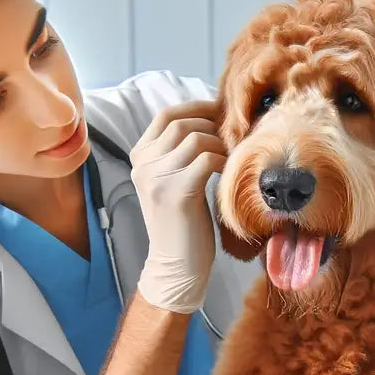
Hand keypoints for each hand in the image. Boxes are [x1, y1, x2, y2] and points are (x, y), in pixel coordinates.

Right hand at [130, 99, 225, 312]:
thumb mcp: (173, 180)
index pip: (166, 115)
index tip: (220, 112)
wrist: (176, 266)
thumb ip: (180, 151)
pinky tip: (229, 173)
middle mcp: (143, 164)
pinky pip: (206, 159)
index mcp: (139, 157)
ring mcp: (156, 177)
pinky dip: (224, 161)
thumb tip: (211, 118)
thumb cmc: (183, 223)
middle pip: (182, 123)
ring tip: (233, 157)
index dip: (196, 108)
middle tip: (234, 137)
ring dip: (221, 144)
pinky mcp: (176, 192)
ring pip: (196, 138)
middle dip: (214, 125)